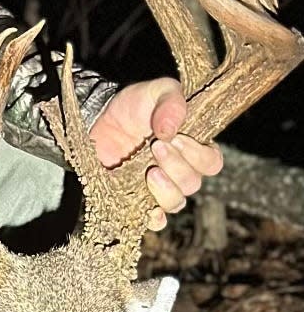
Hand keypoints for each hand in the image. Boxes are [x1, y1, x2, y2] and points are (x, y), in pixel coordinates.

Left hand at [88, 77, 222, 229]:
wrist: (100, 117)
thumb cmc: (134, 105)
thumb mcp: (155, 91)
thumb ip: (170, 102)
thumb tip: (170, 129)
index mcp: (193, 147)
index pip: (212, 162)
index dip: (197, 154)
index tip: (174, 138)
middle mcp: (181, 170)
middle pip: (193, 183)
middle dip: (176, 166)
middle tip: (155, 147)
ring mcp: (160, 187)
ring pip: (176, 203)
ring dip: (166, 190)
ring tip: (149, 172)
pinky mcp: (139, 199)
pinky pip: (155, 220)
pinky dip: (154, 218)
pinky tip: (146, 207)